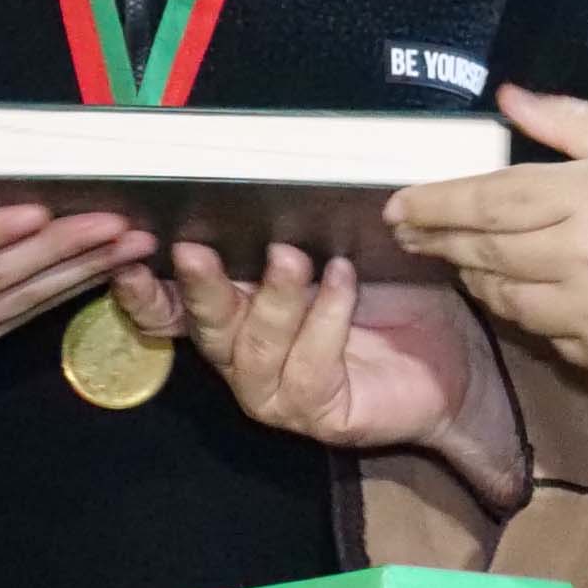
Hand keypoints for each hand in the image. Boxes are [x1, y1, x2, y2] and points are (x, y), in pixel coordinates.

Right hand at [116, 246, 522, 504]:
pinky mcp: (316, 414)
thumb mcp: (340, 250)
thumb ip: (297, 227)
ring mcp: (276, 392)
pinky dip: (324, 321)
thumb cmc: (394, 296)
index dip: (145, 290)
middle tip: (198, 250)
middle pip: (207, 324)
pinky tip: (342, 283)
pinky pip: (307, 368)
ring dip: (274, 299)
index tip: (130, 256)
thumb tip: (270, 173)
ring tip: (294, 257)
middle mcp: (245, 356)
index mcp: (238, 312)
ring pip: (254, 348)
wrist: (457, 358)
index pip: (174, 308)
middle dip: (201, 286)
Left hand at [386, 86, 587, 386]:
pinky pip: (545, 335)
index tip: (397, 204)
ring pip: (506, 300)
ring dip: (476, 277)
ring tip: (461, 257)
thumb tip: (509, 99)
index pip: (486, 202)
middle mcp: (583, 261)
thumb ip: (577, 121)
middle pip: (484, 253)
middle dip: (438, 241)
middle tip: (408, 231)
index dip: (433, 204)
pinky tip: (521, 292)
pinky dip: (524, 311)